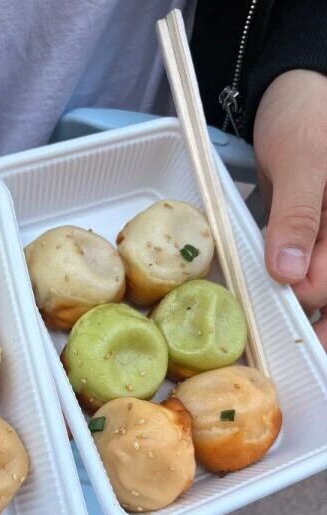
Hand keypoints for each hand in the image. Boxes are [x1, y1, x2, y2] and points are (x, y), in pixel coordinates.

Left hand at [253, 69, 326, 347]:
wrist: (293, 97)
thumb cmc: (307, 114)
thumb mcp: (304, 158)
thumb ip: (298, 215)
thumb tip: (290, 273)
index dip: (305, 295)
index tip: (271, 301)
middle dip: (306, 318)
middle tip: (271, 344)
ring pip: (322, 294)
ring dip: (298, 314)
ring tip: (267, 338)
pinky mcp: (314, 244)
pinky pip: (305, 278)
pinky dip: (288, 293)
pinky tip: (272, 309)